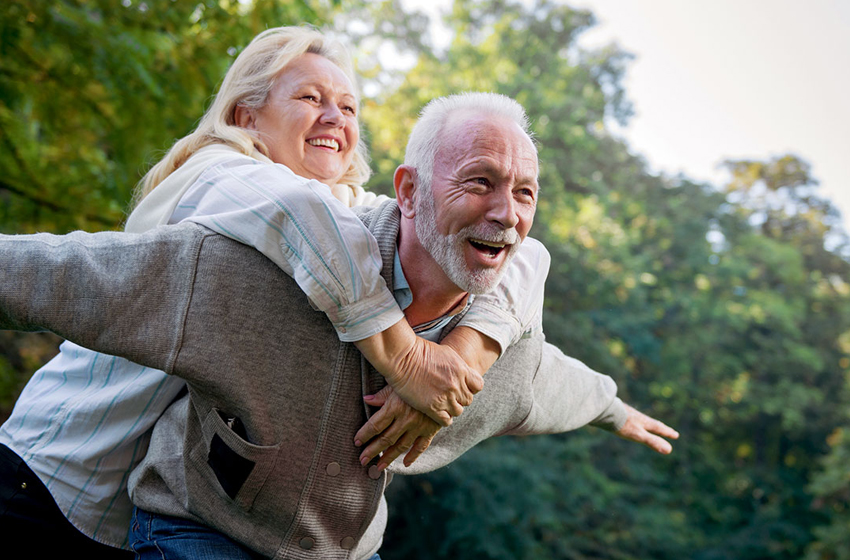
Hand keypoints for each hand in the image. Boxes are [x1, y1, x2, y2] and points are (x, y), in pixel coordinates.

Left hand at [356, 386, 439, 469]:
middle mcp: (405, 419)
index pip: (375, 425)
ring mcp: (419, 426)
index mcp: (394, 406)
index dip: (364, 434)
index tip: (357, 442)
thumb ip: (382, 395)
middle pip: (385, 439)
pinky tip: (405, 463)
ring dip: (388, 457)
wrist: (444, 383)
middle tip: (362, 460)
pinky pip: (420, 446)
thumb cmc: (416, 379)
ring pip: (401, 446)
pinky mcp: (430, 430)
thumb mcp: (397, 383)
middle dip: (372, 450)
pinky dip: (413, 456)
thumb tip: (366, 400)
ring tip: (379, 467)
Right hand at [357, 320, 483, 425]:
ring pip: (458, 411)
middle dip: (460, 398)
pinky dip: (443, 418)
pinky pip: (446, 420)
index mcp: (461, 370)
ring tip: (442, 404)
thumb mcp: (446, 353)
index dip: (470, 387)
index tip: (462, 387)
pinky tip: (436, 413)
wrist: (402, 357)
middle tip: (449, 396)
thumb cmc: (420, 351)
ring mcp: (445, 397)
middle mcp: (456, 385)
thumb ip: (457, 366)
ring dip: (451, 408)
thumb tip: (463, 372)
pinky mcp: (432, 408)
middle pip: (468, 400)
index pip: (478, 386)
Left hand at [615, 404, 679, 453]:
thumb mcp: (638, 435)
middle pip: (651, 423)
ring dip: (647, 424)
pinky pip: (629, 417)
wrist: (604, 409)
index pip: (658, 428)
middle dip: (659, 428)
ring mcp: (628, 414)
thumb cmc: (622, 423)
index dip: (667, 433)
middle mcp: (638, 417)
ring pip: (640, 420)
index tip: (676, 435)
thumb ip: (652, 441)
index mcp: (644, 422)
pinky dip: (634, 421)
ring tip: (649, 425)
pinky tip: (628, 421)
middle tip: (667, 430)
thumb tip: (669, 450)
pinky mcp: (619, 414)